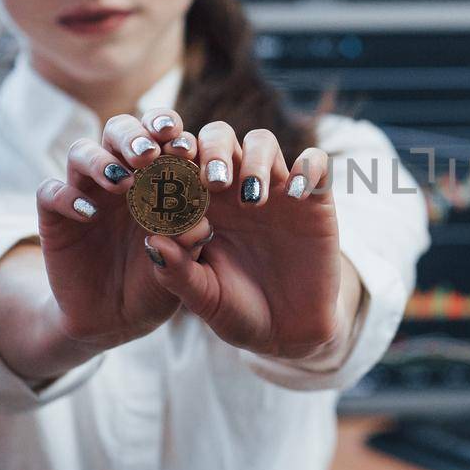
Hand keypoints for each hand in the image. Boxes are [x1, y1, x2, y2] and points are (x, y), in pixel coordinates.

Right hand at [34, 108, 210, 348]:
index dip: (172, 136)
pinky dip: (66, 197)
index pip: (162, 140)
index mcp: (157, 179)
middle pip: (119, 131)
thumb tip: (199, 225)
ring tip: (121, 183)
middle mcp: (119, 177)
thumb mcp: (180, 268)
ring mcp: (85, 192)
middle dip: (135, 136)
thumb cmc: (156, 284)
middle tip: (149, 154)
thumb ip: (191, 246)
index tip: (186, 148)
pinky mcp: (55, 216)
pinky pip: (50, 192)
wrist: (116, 318)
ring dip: (101, 161)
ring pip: (81, 152)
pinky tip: (88, 214)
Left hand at [141, 121, 346, 360]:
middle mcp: (235, 189)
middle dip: (213, 150)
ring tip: (251, 197)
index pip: (182, 161)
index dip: (172, 157)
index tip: (167, 174)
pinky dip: (308, 168)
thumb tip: (152, 240)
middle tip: (213, 182)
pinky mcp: (315, 200)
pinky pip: (316, 163)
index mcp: (200, 204)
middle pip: (221, 137)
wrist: (289, 331)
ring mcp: (276, 191)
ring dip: (254, 159)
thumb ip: (177, 273)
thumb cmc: (238, 312)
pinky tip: (297, 196)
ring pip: (263, 142)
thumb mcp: (204, 299)